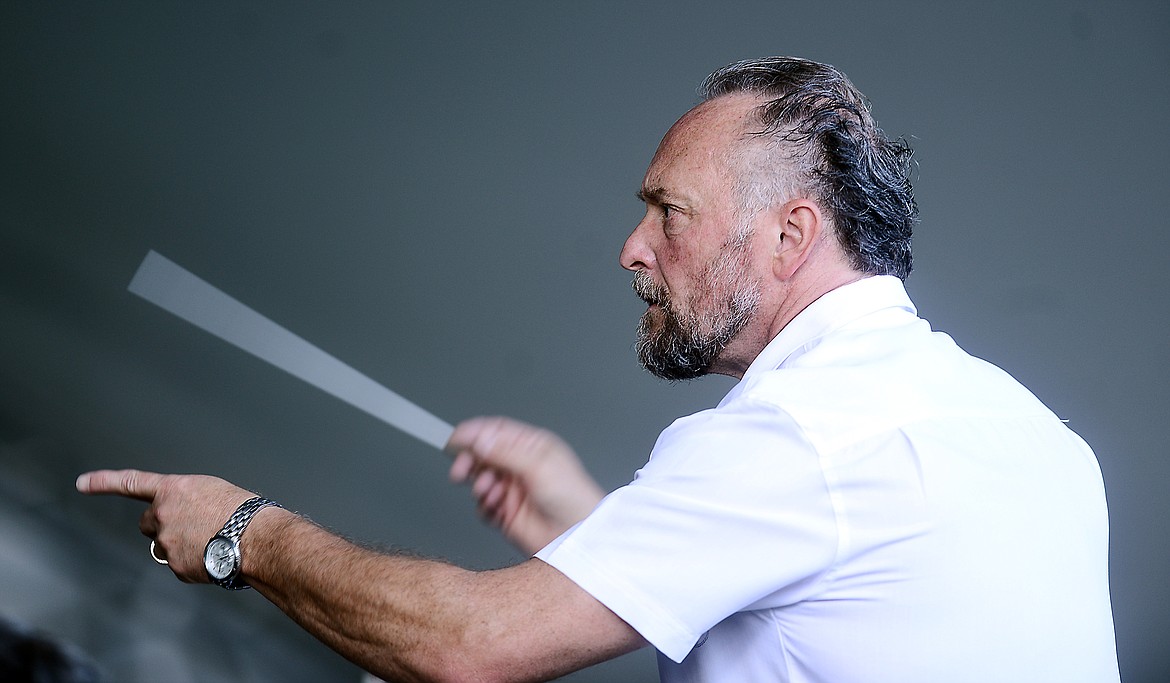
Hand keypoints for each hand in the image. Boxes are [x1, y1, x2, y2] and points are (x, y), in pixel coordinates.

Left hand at [76, 470, 254, 582]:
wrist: (257, 538)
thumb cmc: (244, 511)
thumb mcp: (213, 492)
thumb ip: (188, 501)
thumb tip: (184, 520)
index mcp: (173, 490)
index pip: (132, 482)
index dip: (104, 482)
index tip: (82, 482)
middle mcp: (163, 514)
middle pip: (147, 523)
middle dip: (162, 526)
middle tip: (189, 528)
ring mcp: (167, 542)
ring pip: (164, 546)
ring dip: (180, 545)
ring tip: (211, 542)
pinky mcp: (176, 566)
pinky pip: (179, 565)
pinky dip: (194, 563)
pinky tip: (214, 556)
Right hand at [446, 417, 604, 554]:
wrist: (576, 536)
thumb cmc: (573, 498)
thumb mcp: (538, 466)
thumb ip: (506, 452)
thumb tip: (480, 439)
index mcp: (532, 446)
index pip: (497, 432)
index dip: (475, 433)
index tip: (455, 438)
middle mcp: (521, 465)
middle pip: (484, 454)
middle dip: (470, 460)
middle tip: (462, 468)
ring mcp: (513, 488)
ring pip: (480, 479)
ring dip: (479, 484)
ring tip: (488, 491)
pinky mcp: (506, 511)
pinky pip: (483, 505)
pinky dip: (483, 505)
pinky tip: (495, 507)